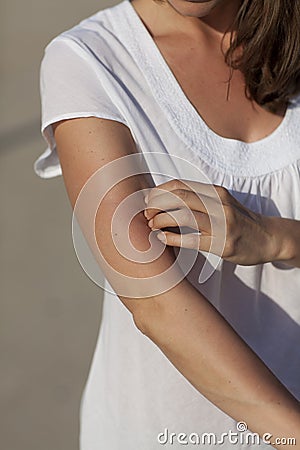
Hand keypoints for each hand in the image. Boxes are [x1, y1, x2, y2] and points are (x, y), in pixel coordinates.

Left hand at [144, 179, 278, 265]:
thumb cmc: (239, 221)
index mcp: (215, 192)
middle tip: (145, 213)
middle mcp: (218, 204)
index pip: (180, 185)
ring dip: (162, 219)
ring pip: (183, 215)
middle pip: (179, 197)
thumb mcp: (221, 203)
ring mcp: (222, 223)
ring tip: (151, 225)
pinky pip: (192, 239)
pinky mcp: (223, 243)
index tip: (147, 200)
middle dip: (156, 204)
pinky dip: (173, 238)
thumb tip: (167, 199)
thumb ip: (200, 199)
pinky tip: (162, 239)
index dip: (159, 192)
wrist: (268, 237)